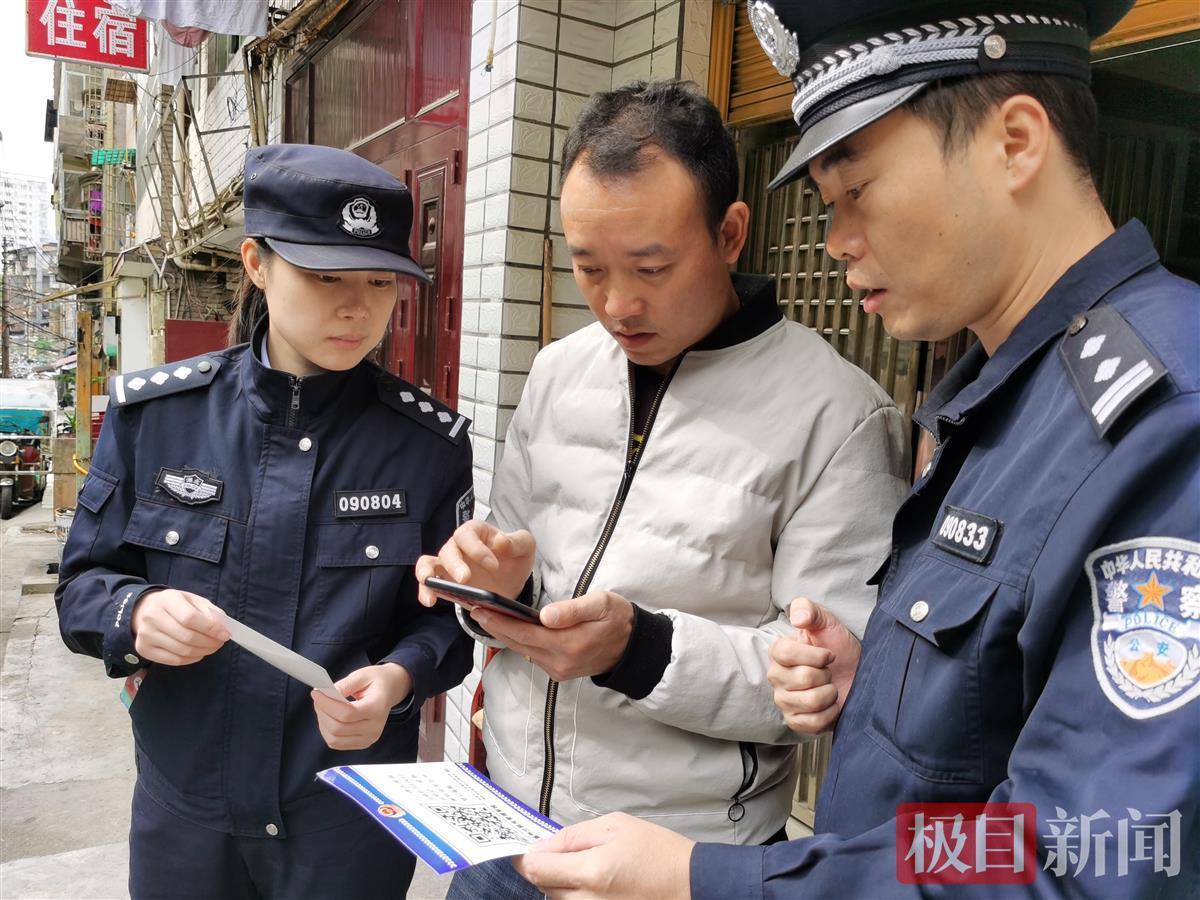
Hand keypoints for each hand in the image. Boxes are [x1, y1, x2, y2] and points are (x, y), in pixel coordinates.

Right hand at [131, 589, 228, 665]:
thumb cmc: (176, 605)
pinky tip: (198, 653)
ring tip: (212, 647)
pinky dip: (191, 659)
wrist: (146, 609)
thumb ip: (210, 613)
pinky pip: (173, 660)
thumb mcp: (193, 601)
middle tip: (220, 642)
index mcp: (167, 599)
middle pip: (187, 637)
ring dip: (202, 651)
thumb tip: (223, 630)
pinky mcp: (144, 649)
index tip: (225, 634)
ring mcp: (146, 634)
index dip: (210, 628)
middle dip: (209, 642)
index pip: (190, 618)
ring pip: (181, 651)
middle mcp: (152, 616)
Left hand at [311, 663, 411, 750]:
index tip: (316, 693)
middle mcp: (375, 728)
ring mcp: (369, 738)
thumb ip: (345, 684)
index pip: (347, 714)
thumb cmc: (377, 682)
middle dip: (322, 712)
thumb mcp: (363, 675)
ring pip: (335, 739)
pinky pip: (337, 743)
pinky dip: (327, 731)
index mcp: (377, 708)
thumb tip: (327, 693)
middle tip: (318, 698)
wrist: (390, 691)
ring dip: (323, 723)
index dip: (327, 704)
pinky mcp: (362, 743)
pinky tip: (328, 718)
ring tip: (322, 708)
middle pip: (338, 728)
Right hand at [415, 521, 535, 606]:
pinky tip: (430, 600)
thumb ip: (516, 542)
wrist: (511, 582)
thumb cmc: (514, 559)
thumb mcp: (525, 547)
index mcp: (477, 532)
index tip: (493, 565)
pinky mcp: (444, 582)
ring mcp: (448, 564)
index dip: (477, 548)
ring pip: (429, 563)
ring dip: (428, 574)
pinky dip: (425, 590)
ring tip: (433, 588)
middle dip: (455, 564)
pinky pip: (427, 582)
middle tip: (466, 578)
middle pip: (448, 549)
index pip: (468, 533)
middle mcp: (458, 546)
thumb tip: (500, 542)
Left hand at [471, 590, 633, 680]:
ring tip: (486, 617)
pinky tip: (509, 628)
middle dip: (495, 627)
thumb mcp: (602, 604)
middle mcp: (560, 662)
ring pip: (523, 651)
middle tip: (474, 610)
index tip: (479, 608)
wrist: (634, 647)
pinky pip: (533, 655)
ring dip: (504, 635)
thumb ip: (573, 610)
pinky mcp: (559, 672)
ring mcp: (558, 670)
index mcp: (569, 644)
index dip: (499, 622)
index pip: (524, 633)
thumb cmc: (618, 619)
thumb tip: (545, 615)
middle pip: (519, 643)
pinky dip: (518, 642)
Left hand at [515, 812, 693, 898]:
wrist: (690, 885)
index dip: (524, 856)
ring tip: (587, 867)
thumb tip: (541, 846)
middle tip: (564, 853)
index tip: (523, 848)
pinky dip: (576, 896)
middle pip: (543, 886)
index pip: (535, 869)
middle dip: (546, 868)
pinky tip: (594, 883)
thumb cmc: (657, 852)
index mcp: (590, 872)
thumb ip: (573, 836)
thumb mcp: (615, 826)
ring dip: (561, 883)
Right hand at [767, 597, 860, 732]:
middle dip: (825, 674)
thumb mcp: (826, 622)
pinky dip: (830, 713)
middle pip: (803, 678)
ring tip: (830, 687)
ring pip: (810, 701)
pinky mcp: (795, 721)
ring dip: (830, 693)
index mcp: (778, 652)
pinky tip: (830, 704)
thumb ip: (809, 610)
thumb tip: (798, 618)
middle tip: (829, 672)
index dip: (814, 655)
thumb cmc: (838, 647)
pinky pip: (812, 722)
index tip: (829, 654)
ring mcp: (784, 701)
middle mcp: (776, 677)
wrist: (855, 673)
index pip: (785, 653)